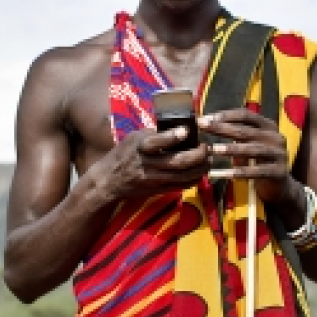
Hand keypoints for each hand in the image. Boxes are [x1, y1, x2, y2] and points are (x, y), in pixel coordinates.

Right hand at [94, 126, 208, 202]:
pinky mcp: (157, 190)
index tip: (186, 130)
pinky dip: (194, 179)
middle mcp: (147, 164)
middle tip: (206, 147)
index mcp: (140, 147)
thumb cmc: (124, 154)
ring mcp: (153, 179)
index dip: (172, 136)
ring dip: (201, 168)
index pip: (156, 142)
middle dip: (197, 154)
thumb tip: (180, 126)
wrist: (108, 181)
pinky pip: (181, 186)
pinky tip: (200, 172)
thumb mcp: (134, 138)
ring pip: (183, 176)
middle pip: (178, 162)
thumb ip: (154, 134)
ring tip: (208, 159)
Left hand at [199, 109, 301, 205]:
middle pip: (246, 130)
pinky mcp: (279, 171)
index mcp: (268, 126)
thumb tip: (209, 123)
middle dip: (222, 128)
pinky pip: (257, 171)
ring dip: (231, 149)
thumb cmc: (259, 162)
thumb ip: (236, 133)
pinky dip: (240, 172)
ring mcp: (279, 154)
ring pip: (252, 149)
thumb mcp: (250, 144)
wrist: (280, 186)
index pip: (246, 115)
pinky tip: (224, 174)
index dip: (226, 115)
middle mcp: (276, 137)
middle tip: (203, 127)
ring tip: (213, 149)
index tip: (206, 118)